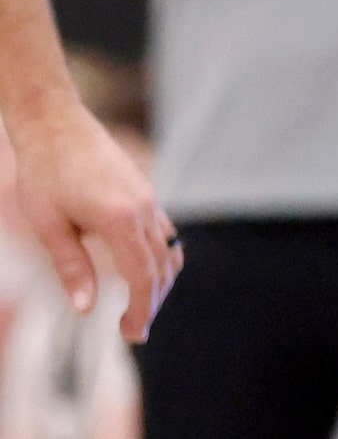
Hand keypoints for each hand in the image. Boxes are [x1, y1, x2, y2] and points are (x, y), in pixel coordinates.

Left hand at [7, 98, 178, 340]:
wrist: (57, 125)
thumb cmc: (45, 174)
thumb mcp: (49, 225)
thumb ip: (72, 266)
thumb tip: (86, 309)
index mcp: (119, 219)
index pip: (143, 276)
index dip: (142, 309)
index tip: (132, 334)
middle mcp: (143, 208)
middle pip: (163, 266)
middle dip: (153, 301)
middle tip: (134, 330)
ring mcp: (149, 198)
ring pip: (169, 249)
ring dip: (159, 281)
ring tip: (139, 305)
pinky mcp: (145, 192)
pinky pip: (164, 231)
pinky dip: (159, 257)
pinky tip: (140, 269)